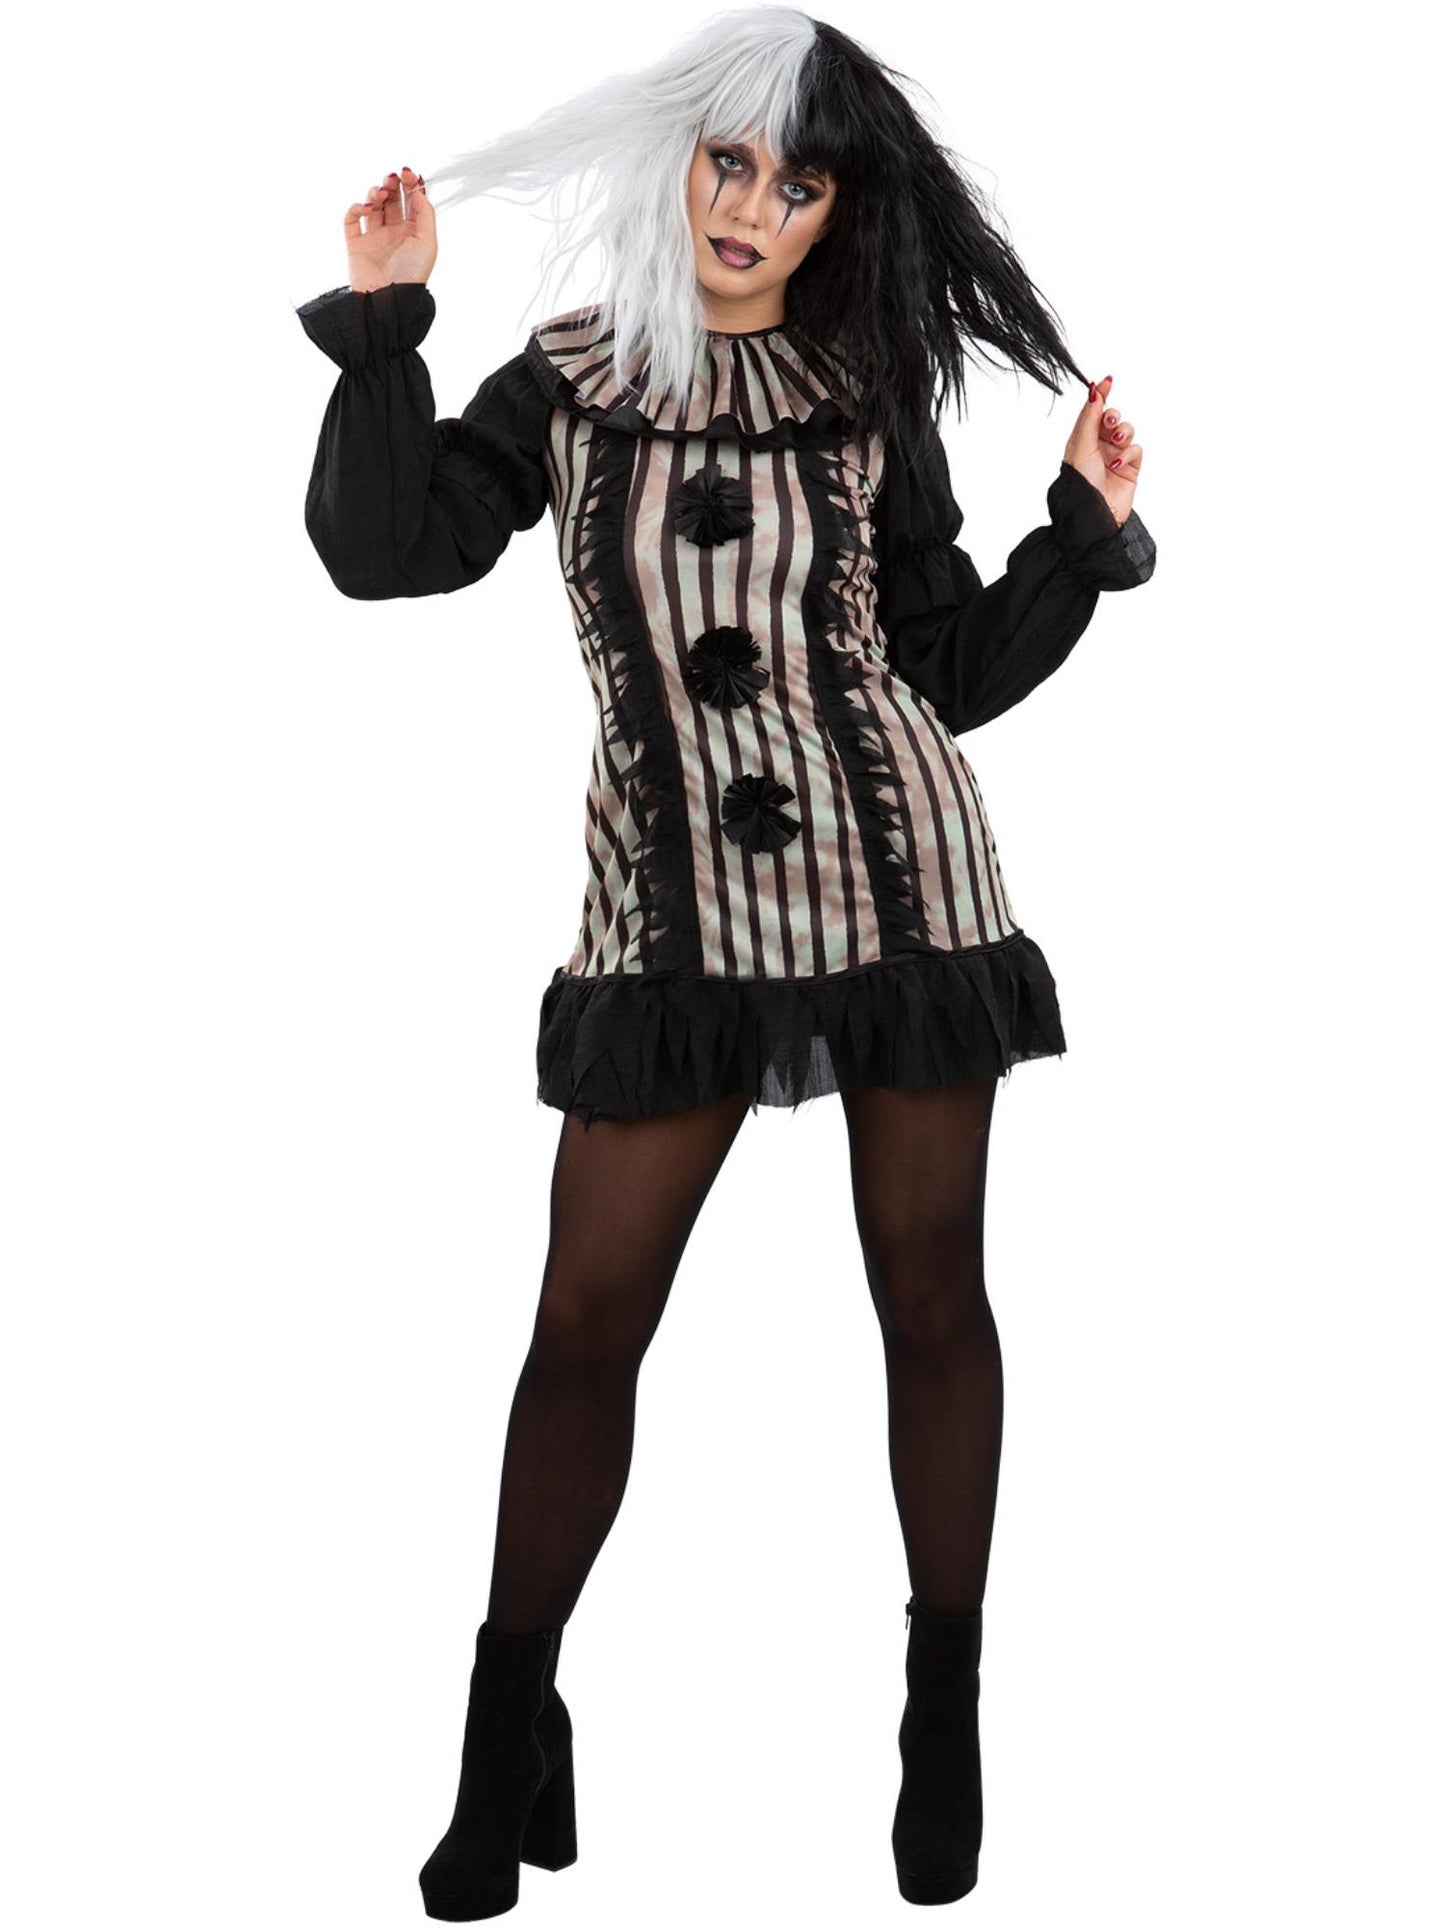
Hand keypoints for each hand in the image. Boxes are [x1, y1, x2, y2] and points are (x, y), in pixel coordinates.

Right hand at [344, 166, 435, 293]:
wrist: (389, 301)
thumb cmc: (412, 275)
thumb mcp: (428, 242)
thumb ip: (425, 213)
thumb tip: (419, 186)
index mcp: (413, 232)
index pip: (410, 200)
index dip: (409, 183)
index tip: (407, 172)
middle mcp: (393, 232)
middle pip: (391, 199)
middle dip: (392, 184)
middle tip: (392, 178)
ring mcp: (373, 237)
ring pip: (372, 205)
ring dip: (375, 193)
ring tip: (380, 194)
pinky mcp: (355, 244)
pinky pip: (352, 219)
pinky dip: (357, 208)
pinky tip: (366, 208)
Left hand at [1062, 375, 1142, 526]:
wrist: (1094, 515)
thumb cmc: (1080, 483)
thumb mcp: (1081, 445)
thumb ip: (1089, 417)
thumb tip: (1094, 391)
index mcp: (1081, 440)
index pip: (1092, 412)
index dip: (1100, 396)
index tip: (1107, 382)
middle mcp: (1098, 446)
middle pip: (1112, 418)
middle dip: (1113, 416)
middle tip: (1110, 421)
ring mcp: (1115, 456)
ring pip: (1127, 431)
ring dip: (1123, 433)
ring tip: (1115, 443)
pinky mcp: (1130, 468)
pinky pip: (1136, 449)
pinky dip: (1129, 453)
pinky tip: (1118, 465)